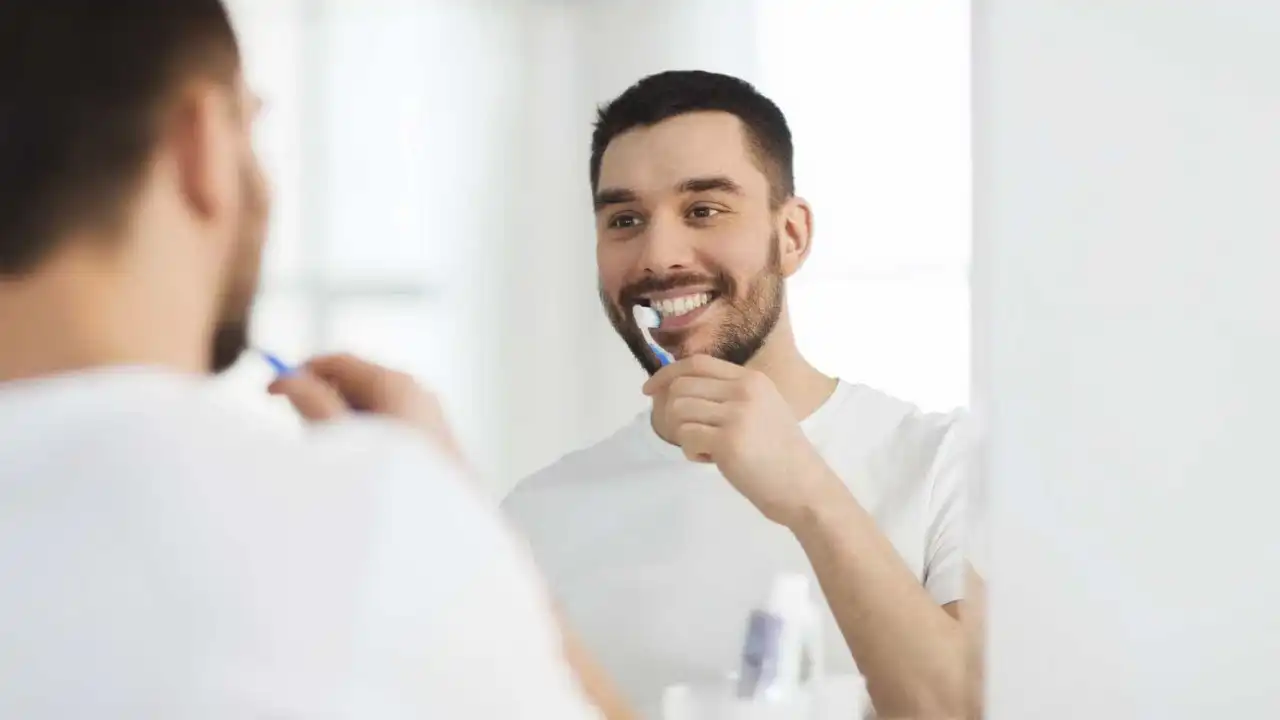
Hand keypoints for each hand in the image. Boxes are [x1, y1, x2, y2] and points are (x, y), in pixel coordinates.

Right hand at [268, 353, 466, 466]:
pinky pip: (390, 427)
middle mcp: (419, 393)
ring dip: (343, 424)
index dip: (300, 372)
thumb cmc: (394, 485)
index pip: (340, 362)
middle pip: (356, 383)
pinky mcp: (435, 441)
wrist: (446, 531)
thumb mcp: (341, 439)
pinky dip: (366, 438)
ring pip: (371, 408)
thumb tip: (289, 380)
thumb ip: (312, 405)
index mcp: (398, 385)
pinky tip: (360, 472)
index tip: (270, 392)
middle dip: (322, 400)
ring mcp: (430, 416)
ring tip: (337, 460)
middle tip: (302, 433)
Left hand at [642, 355, 827, 526]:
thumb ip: (728, 394)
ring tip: (707, 448)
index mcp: (752, 379)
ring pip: (678, 411)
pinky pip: (686, 438)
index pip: (696, 363)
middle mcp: (744, 390)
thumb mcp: (761, 409)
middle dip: (674, 414)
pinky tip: (712, 460)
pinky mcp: (729, 442)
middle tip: (694, 435)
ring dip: (683, 434)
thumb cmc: (779, 454)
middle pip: (681, 387)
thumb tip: (676, 387)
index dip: (666, 374)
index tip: (648, 390)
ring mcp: (737, 415)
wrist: (805, 488)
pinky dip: (691, 452)